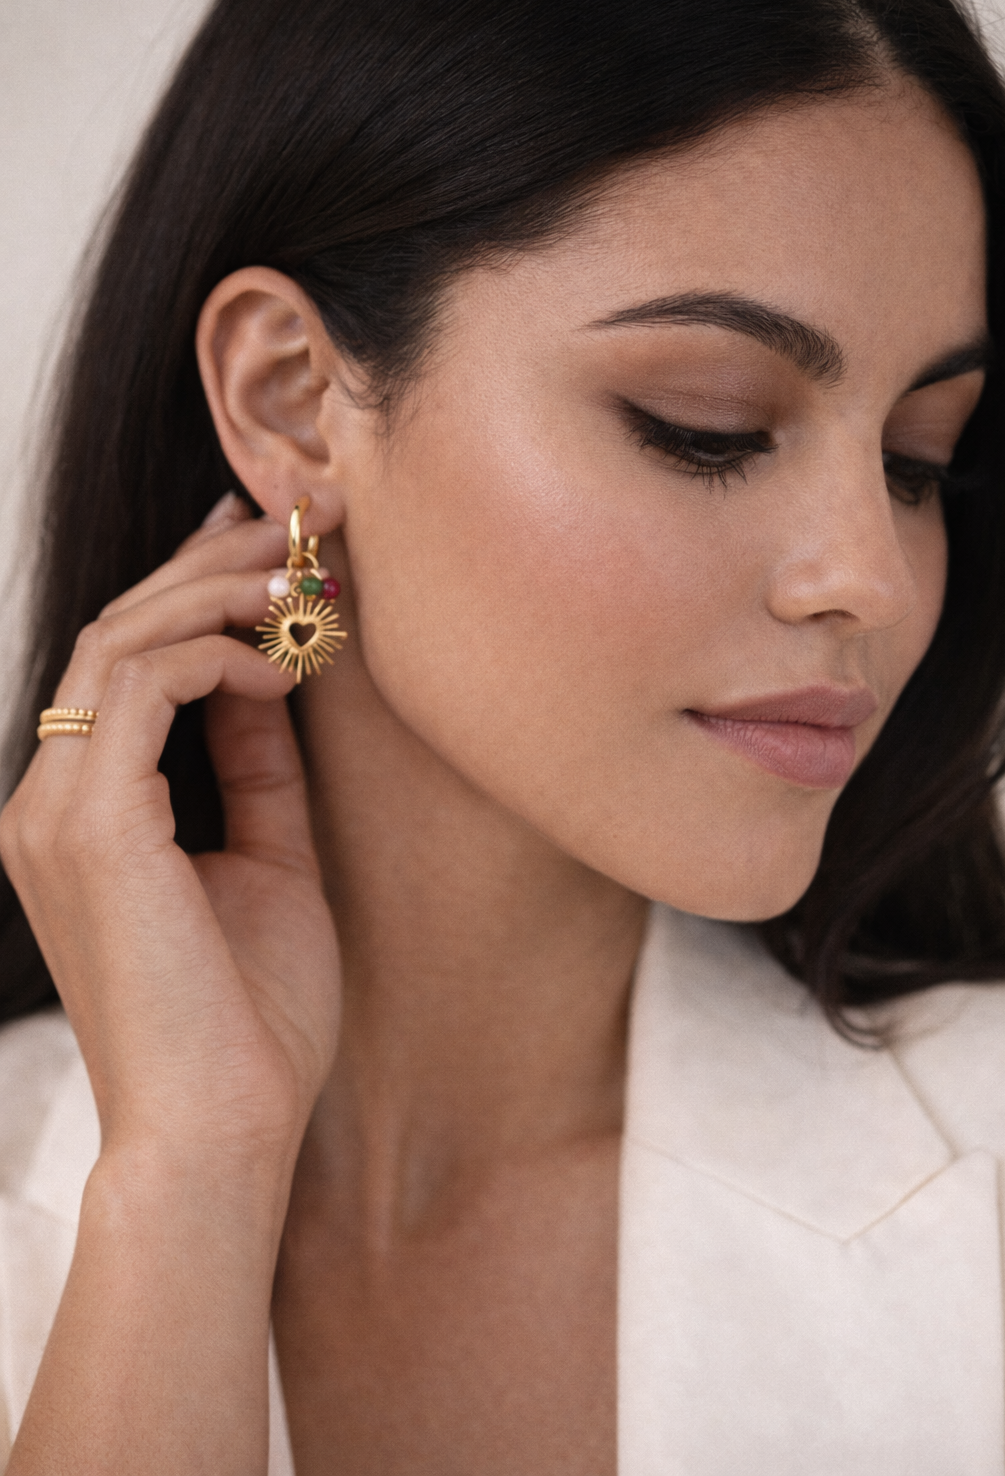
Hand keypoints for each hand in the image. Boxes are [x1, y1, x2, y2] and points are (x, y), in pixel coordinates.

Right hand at [0, 498, 341, 1176]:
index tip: (268, 547)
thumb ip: (259, 769)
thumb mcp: (269, 863)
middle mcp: (48, 803)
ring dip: (217, 593)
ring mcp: (53, 812)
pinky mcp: (87, 826)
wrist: (226, 1133)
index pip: (124, 667)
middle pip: (118, 633)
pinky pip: (143, 688)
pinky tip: (286, 663)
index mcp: (83, 817)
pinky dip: (216, 655)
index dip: (194, 592)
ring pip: (121, 642)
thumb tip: (278, 678)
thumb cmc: (251, 1019)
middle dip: (211, 567)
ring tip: (303, 577)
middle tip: (296, 523)